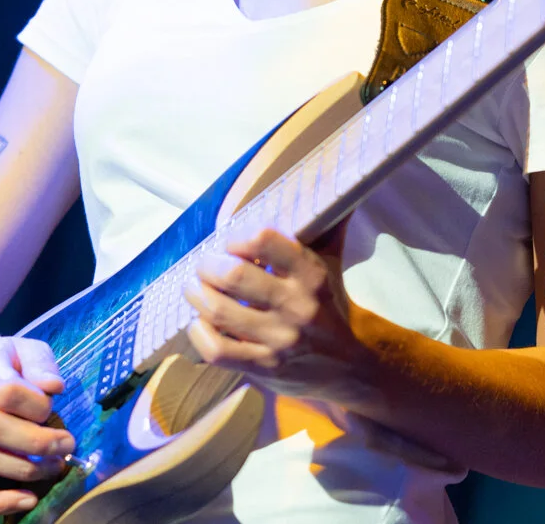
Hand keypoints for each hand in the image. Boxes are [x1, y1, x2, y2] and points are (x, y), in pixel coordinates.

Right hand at [0, 334, 75, 515]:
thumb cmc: (5, 360)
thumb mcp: (26, 348)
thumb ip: (42, 364)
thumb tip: (54, 386)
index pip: (6, 391)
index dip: (36, 404)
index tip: (53, 405)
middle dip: (38, 443)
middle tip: (67, 445)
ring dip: (26, 469)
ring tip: (56, 466)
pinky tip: (26, 499)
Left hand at [183, 228, 374, 404]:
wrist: (350, 368)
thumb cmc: (329, 305)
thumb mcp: (331, 262)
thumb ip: (324, 224)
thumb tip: (328, 175)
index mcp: (311, 274)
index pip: (264, 239)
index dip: (237, 237)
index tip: (231, 242)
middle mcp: (296, 307)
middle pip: (233, 275)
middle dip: (207, 265)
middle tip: (204, 265)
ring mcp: (278, 341)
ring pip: (217, 311)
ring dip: (196, 295)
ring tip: (194, 289)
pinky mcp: (263, 369)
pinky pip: (215, 349)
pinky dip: (198, 332)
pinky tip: (201, 322)